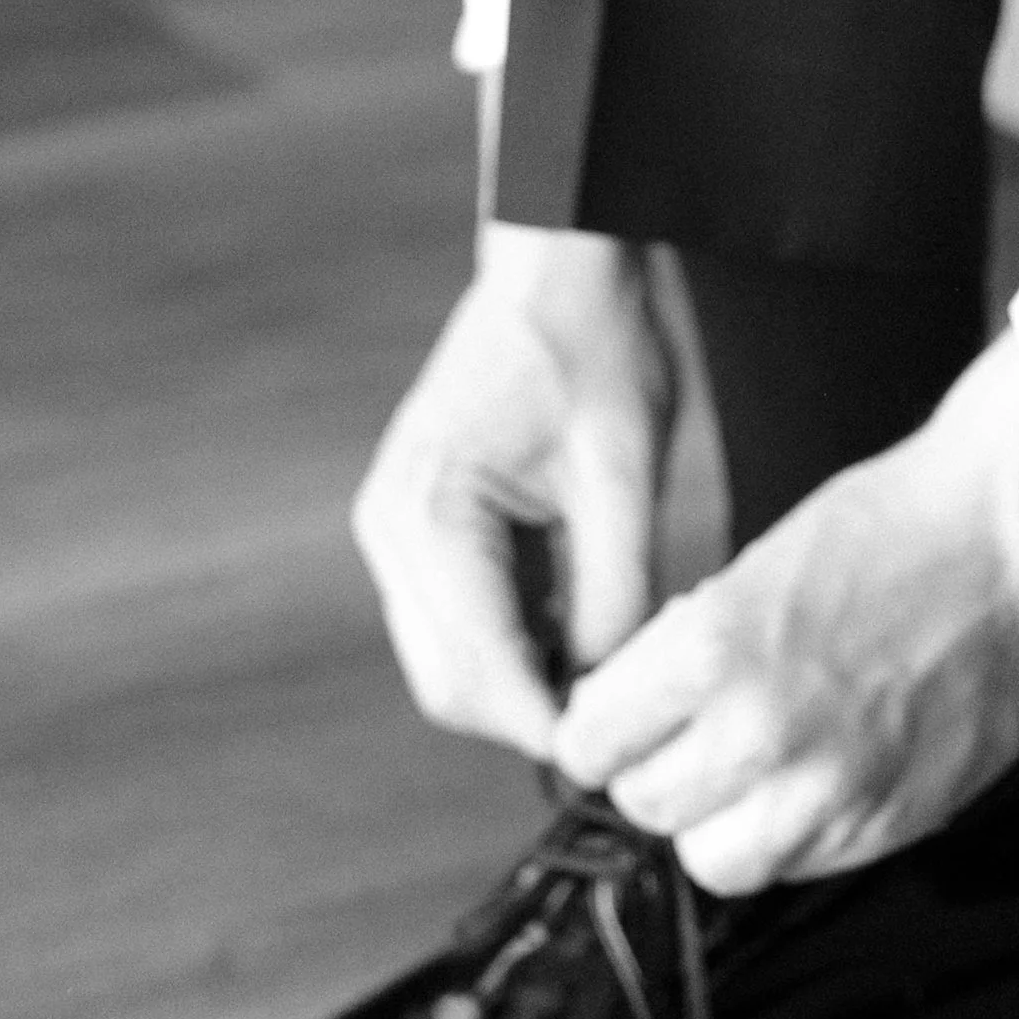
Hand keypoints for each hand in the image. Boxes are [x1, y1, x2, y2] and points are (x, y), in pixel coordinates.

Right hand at [351, 221, 676, 756]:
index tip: (619, 755)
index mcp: (431, 513)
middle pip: (450, 683)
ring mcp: (398, 528)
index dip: (548, 728)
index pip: (478, 671)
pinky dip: (514, 643)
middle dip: (531, 716)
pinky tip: (581, 628)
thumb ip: (614, 593)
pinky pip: (457, 620)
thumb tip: (608, 699)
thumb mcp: (625, 473)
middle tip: (624, 726)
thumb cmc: (596, 342)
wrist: (558, 262)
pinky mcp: (420, 524)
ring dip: (523, 683)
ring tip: (613, 676)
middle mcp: (393, 528)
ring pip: (449, 661)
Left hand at [552, 333, 1018, 891]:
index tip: (613, 722)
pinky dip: (795, 832)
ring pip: (719, 862)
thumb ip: (684, 658)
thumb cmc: (888, 528)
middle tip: (682, 738)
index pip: (594, 744)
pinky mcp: (896, 822)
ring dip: (719, 819)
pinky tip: (817, 773)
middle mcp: (766, 735)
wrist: (1015, 536)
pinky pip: (804, 865)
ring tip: (747, 769)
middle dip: (654, 772)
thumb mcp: (749, 569)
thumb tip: (628, 721)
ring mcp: (837, 790)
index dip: (600, 729)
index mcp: (714, 652)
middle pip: (648, 809)